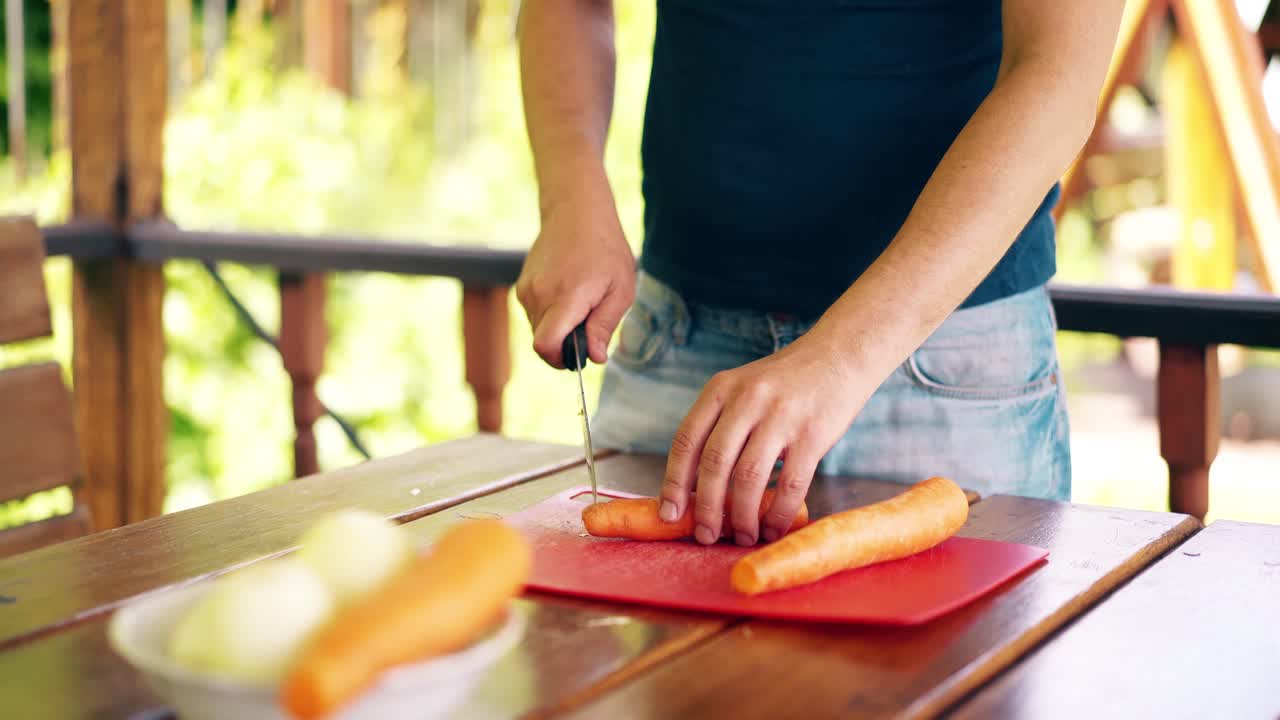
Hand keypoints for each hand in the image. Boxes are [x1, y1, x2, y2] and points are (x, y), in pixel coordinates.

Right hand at [516, 192, 635, 366]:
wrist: (576, 212)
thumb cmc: (606, 250)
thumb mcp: (620, 290)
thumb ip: (604, 326)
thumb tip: (595, 358)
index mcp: (566, 298)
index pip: (546, 346)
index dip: (561, 360)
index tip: (579, 356)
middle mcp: (539, 295)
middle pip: (543, 343)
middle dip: (564, 344)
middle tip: (589, 321)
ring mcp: (526, 290)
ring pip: (538, 329)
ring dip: (558, 328)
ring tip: (581, 301)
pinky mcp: (522, 285)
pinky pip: (534, 314)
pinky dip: (550, 314)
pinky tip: (568, 292)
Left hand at [659, 333, 873, 545]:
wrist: (840, 353)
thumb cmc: (786, 382)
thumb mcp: (743, 388)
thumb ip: (720, 425)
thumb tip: (695, 487)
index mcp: (720, 389)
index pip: (686, 441)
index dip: (673, 482)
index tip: (669, 514)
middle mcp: (747, 399)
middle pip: (714, 463)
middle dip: (706, 508)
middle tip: (705, 536)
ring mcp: (781, 415)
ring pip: (749, 478)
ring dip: (742, 516)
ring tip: (742, 536)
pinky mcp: (813, 433)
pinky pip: (790, 484)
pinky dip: (778, 514)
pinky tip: (773, 528)